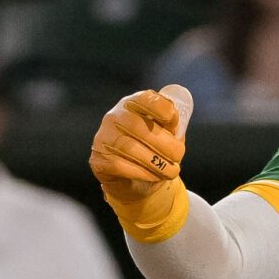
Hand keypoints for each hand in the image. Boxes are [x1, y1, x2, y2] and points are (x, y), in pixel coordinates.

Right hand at [90, 85, 192, 236]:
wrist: (134, 179)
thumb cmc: (153, 150)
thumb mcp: (166, 134)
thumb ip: (172, 125)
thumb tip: (176, 120)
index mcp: (133, 105)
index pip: (143, 99)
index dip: (159, 107)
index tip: (172, 119)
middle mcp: (114, 117)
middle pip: (138, 126)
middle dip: (165, 144)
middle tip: (178, 156)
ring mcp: (104, 138)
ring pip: (131, 148)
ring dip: (158, 163)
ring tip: (171, 171)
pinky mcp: (99, 160)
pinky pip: (122, 166)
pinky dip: (144, 173)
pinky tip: (154, 176)